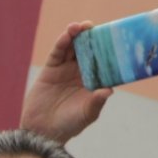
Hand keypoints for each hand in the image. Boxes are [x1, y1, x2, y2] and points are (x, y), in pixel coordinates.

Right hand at [20, 22, 111, 143]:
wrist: (42, 131)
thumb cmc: (69, 125)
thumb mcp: (87, 114)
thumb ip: (97, 102)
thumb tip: (109, 90)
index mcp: (95, 81)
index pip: (104, 61)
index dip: (108, 49)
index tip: (114, 38)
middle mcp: (81, 73)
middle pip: (89, 50)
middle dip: (93, 38)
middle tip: (96, 27)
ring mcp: (66, 70)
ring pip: (73, 48)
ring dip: (77, 35)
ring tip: (81, 26)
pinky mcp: (50, 70)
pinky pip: (57, 53)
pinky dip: (62, 42)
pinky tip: (68, 35)